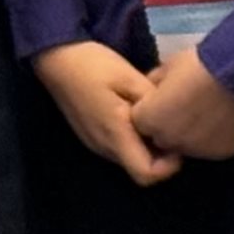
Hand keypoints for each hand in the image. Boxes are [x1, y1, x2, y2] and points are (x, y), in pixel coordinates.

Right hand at [32, 40, 182, 185]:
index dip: (168, 167)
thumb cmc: (93, 65)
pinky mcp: (90, 137)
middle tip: (171, 125)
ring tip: (155, 118)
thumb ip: (153, 102)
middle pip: (139, 169)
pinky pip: (118, 148)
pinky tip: (135, 115)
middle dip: (161, 155)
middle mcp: (104, 147)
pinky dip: (133, 140)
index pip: (146, 175)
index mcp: (115, 134)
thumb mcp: (129, 77)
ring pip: (129, 158)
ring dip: (146, 146)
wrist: (57, 58)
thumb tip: (172, 119)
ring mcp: (95, 144)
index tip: (177, 141)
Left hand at [128, 40, 233, 162]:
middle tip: (185, 107)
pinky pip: (210, 148)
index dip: (150, 110)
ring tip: (205, 114)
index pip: (139, 121)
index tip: (162, 99)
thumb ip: (153, 84)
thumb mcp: (166, 67)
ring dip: (189, 135)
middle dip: (167, 126)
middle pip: (161, 137)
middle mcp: (168, 140)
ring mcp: (195, 150)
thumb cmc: (197, 65)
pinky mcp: (220, 153)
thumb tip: (152, 90)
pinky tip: (222, 121)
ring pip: (186, 146)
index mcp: (149, 119)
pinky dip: (213, 139)